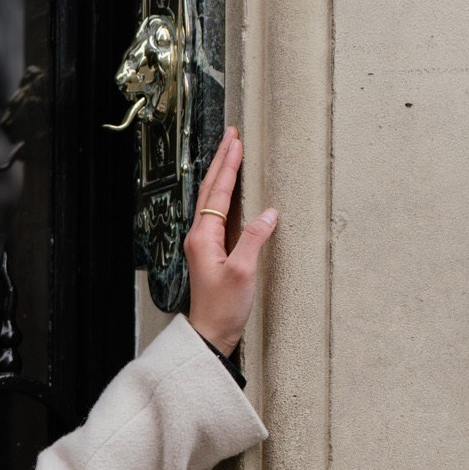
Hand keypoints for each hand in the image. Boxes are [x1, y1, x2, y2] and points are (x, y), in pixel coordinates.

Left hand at [186, 128, 276, 355]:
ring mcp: (204, 243)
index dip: (229, 165)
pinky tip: (230, 190)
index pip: (218, 192)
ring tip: (230, 153)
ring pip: (212, 200)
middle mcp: (199, 235)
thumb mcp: (243, 273)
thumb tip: (269, 213)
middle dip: (222, 161)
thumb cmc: (223, 308)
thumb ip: (254, 240)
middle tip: (232, 136)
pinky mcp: (211, 251)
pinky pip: (217, 214)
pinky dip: (224, 195)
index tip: (236, 141)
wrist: (210, 333)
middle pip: (211, 190)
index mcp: (203, 236)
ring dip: (221, 175)